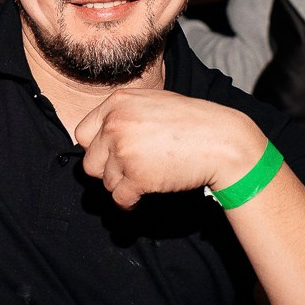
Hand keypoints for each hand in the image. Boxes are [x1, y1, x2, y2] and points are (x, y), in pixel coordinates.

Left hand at [74, 90, 265, 208]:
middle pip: (90, 162)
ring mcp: (124, 151)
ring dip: (123, 185)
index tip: (112, 155)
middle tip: (130, 170)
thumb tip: (102, 137)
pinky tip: (141, 197)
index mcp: (117, 103)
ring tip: (146, 178)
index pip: (82, 133)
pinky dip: (129, 202)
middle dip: (108, 171)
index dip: (97, 148)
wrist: (222, 141)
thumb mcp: (153, 102)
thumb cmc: (193, 122)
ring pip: (105, 182)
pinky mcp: (137, 177)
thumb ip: (125, 114)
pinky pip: (119, 198)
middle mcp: (115, 125)